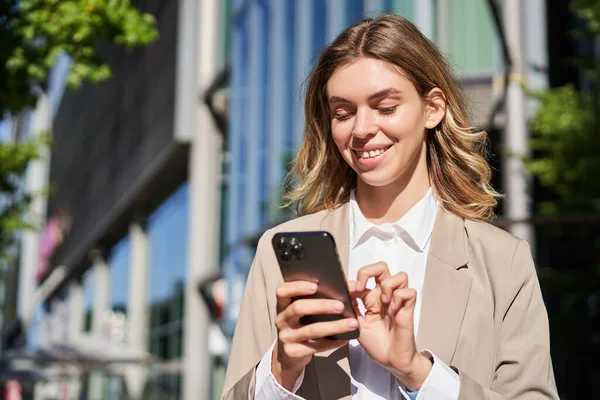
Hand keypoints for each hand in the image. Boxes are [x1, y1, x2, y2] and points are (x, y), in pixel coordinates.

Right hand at [272, 280, 358, 390]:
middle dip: (321, 306)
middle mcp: (281, 319)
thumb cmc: (301, 325)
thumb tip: (341, 288)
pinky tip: (345, 339)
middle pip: (298, 308)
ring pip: (310, 330)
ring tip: (351, 323)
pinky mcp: (293, 352)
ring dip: (333, 326)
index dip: (297, 287)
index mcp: (283, 305)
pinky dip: (332, 342)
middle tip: (341, 306)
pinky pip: (315, 347)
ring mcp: (286, 337)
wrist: (290, 353)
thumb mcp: (301, 311)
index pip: (282, 291)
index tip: (316, 286)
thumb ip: (313, 299)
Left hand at [349, 262, 431, 390]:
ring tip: (383, 301)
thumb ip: (351, 308)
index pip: (364, 277)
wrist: (391, 360)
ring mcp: (397, 301)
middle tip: (361, 286)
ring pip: (400, 275)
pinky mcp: (408, 308)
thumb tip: (343, 290)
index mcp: (371, 298)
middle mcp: (384, 296)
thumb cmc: (377, 344)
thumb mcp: (356, 324)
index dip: (354, 280)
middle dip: (369, 271)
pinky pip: (409, 292)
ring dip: (388, 285)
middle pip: (381, 267)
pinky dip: (400, 297)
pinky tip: (394, 309)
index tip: (348, 291)